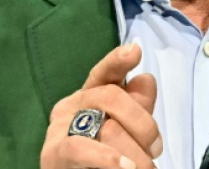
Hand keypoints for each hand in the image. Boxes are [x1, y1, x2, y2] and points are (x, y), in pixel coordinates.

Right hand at [40, 43, 162, 168]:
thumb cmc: (101, 160)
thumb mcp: (126, 131)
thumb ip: (137, 107)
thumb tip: (146, 78)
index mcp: (89, 96)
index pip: (104, 73)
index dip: (118, 61)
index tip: (135, 51)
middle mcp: (71, 105)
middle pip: (111, 96)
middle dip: (143, 123)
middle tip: (156, 150)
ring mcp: (59, 127)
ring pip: (106, 127)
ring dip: (135, 153)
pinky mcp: (53, 153)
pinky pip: (81, 148)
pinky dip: (107, 158)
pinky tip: (125, 166)